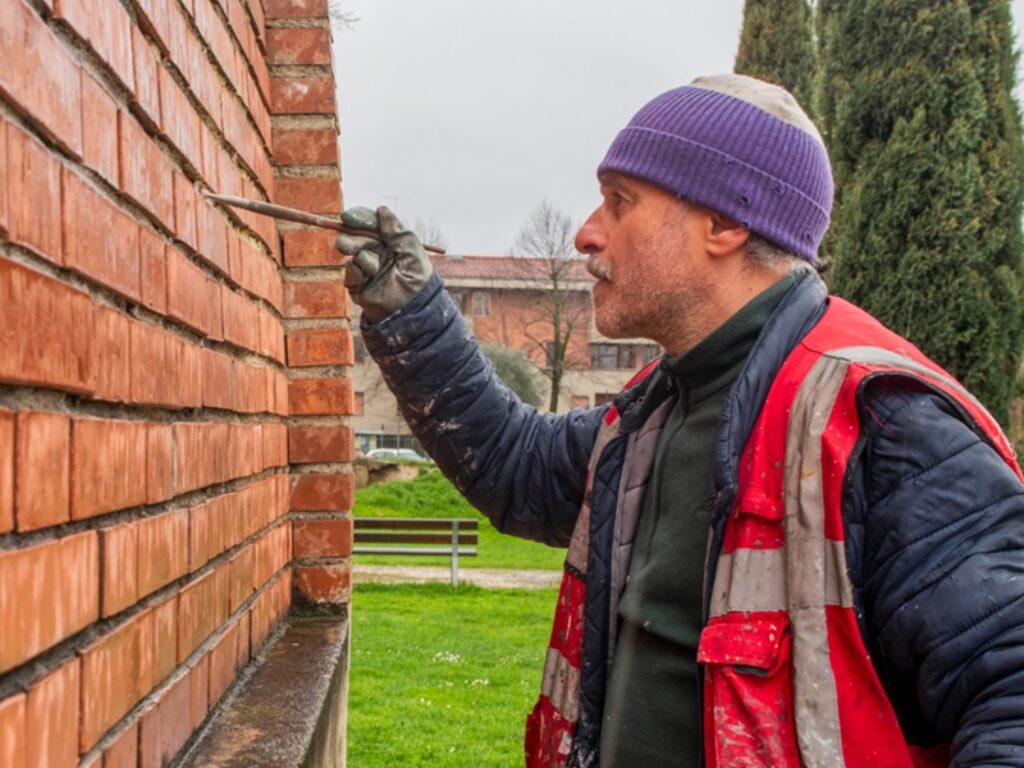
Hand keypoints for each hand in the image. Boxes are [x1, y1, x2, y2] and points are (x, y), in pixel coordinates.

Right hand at [336, 206, 433, 322]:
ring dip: (360, 257)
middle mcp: (378, 253)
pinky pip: (350, 272)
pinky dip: (356, 272)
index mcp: (391, 242)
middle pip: (357, 236)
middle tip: (347, 243)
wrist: (412, 311)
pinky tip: (367, 276)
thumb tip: (381, 209)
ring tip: (372, 266)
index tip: (349, 216)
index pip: (372, 224)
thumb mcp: (412, 252)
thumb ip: (396, 231)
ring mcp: (367, 268)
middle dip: (352, 237)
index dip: (360, 218)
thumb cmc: (418, 281)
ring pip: (353, 254)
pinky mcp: (358, 284)